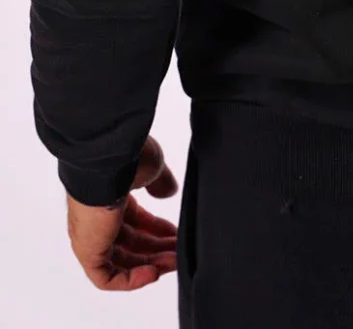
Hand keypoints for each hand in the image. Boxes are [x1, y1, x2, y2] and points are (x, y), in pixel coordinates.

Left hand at [66, 135, 179, 290]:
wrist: (104, 159)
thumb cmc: (126, 156)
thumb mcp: (152, 168)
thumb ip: (161, 182)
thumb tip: (168, 192)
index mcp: (110, 194)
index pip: (134, 220)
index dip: (157, 229)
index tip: (176, 233)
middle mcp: (98, 216)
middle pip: (130, 242)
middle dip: (157, 249)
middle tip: (179, 253)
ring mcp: (91, 234)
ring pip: (121, 261)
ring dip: (149, 264)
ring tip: (173, 262)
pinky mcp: (87, 250)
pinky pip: (106, 277)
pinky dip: (130, 280)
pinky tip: (153, 273)